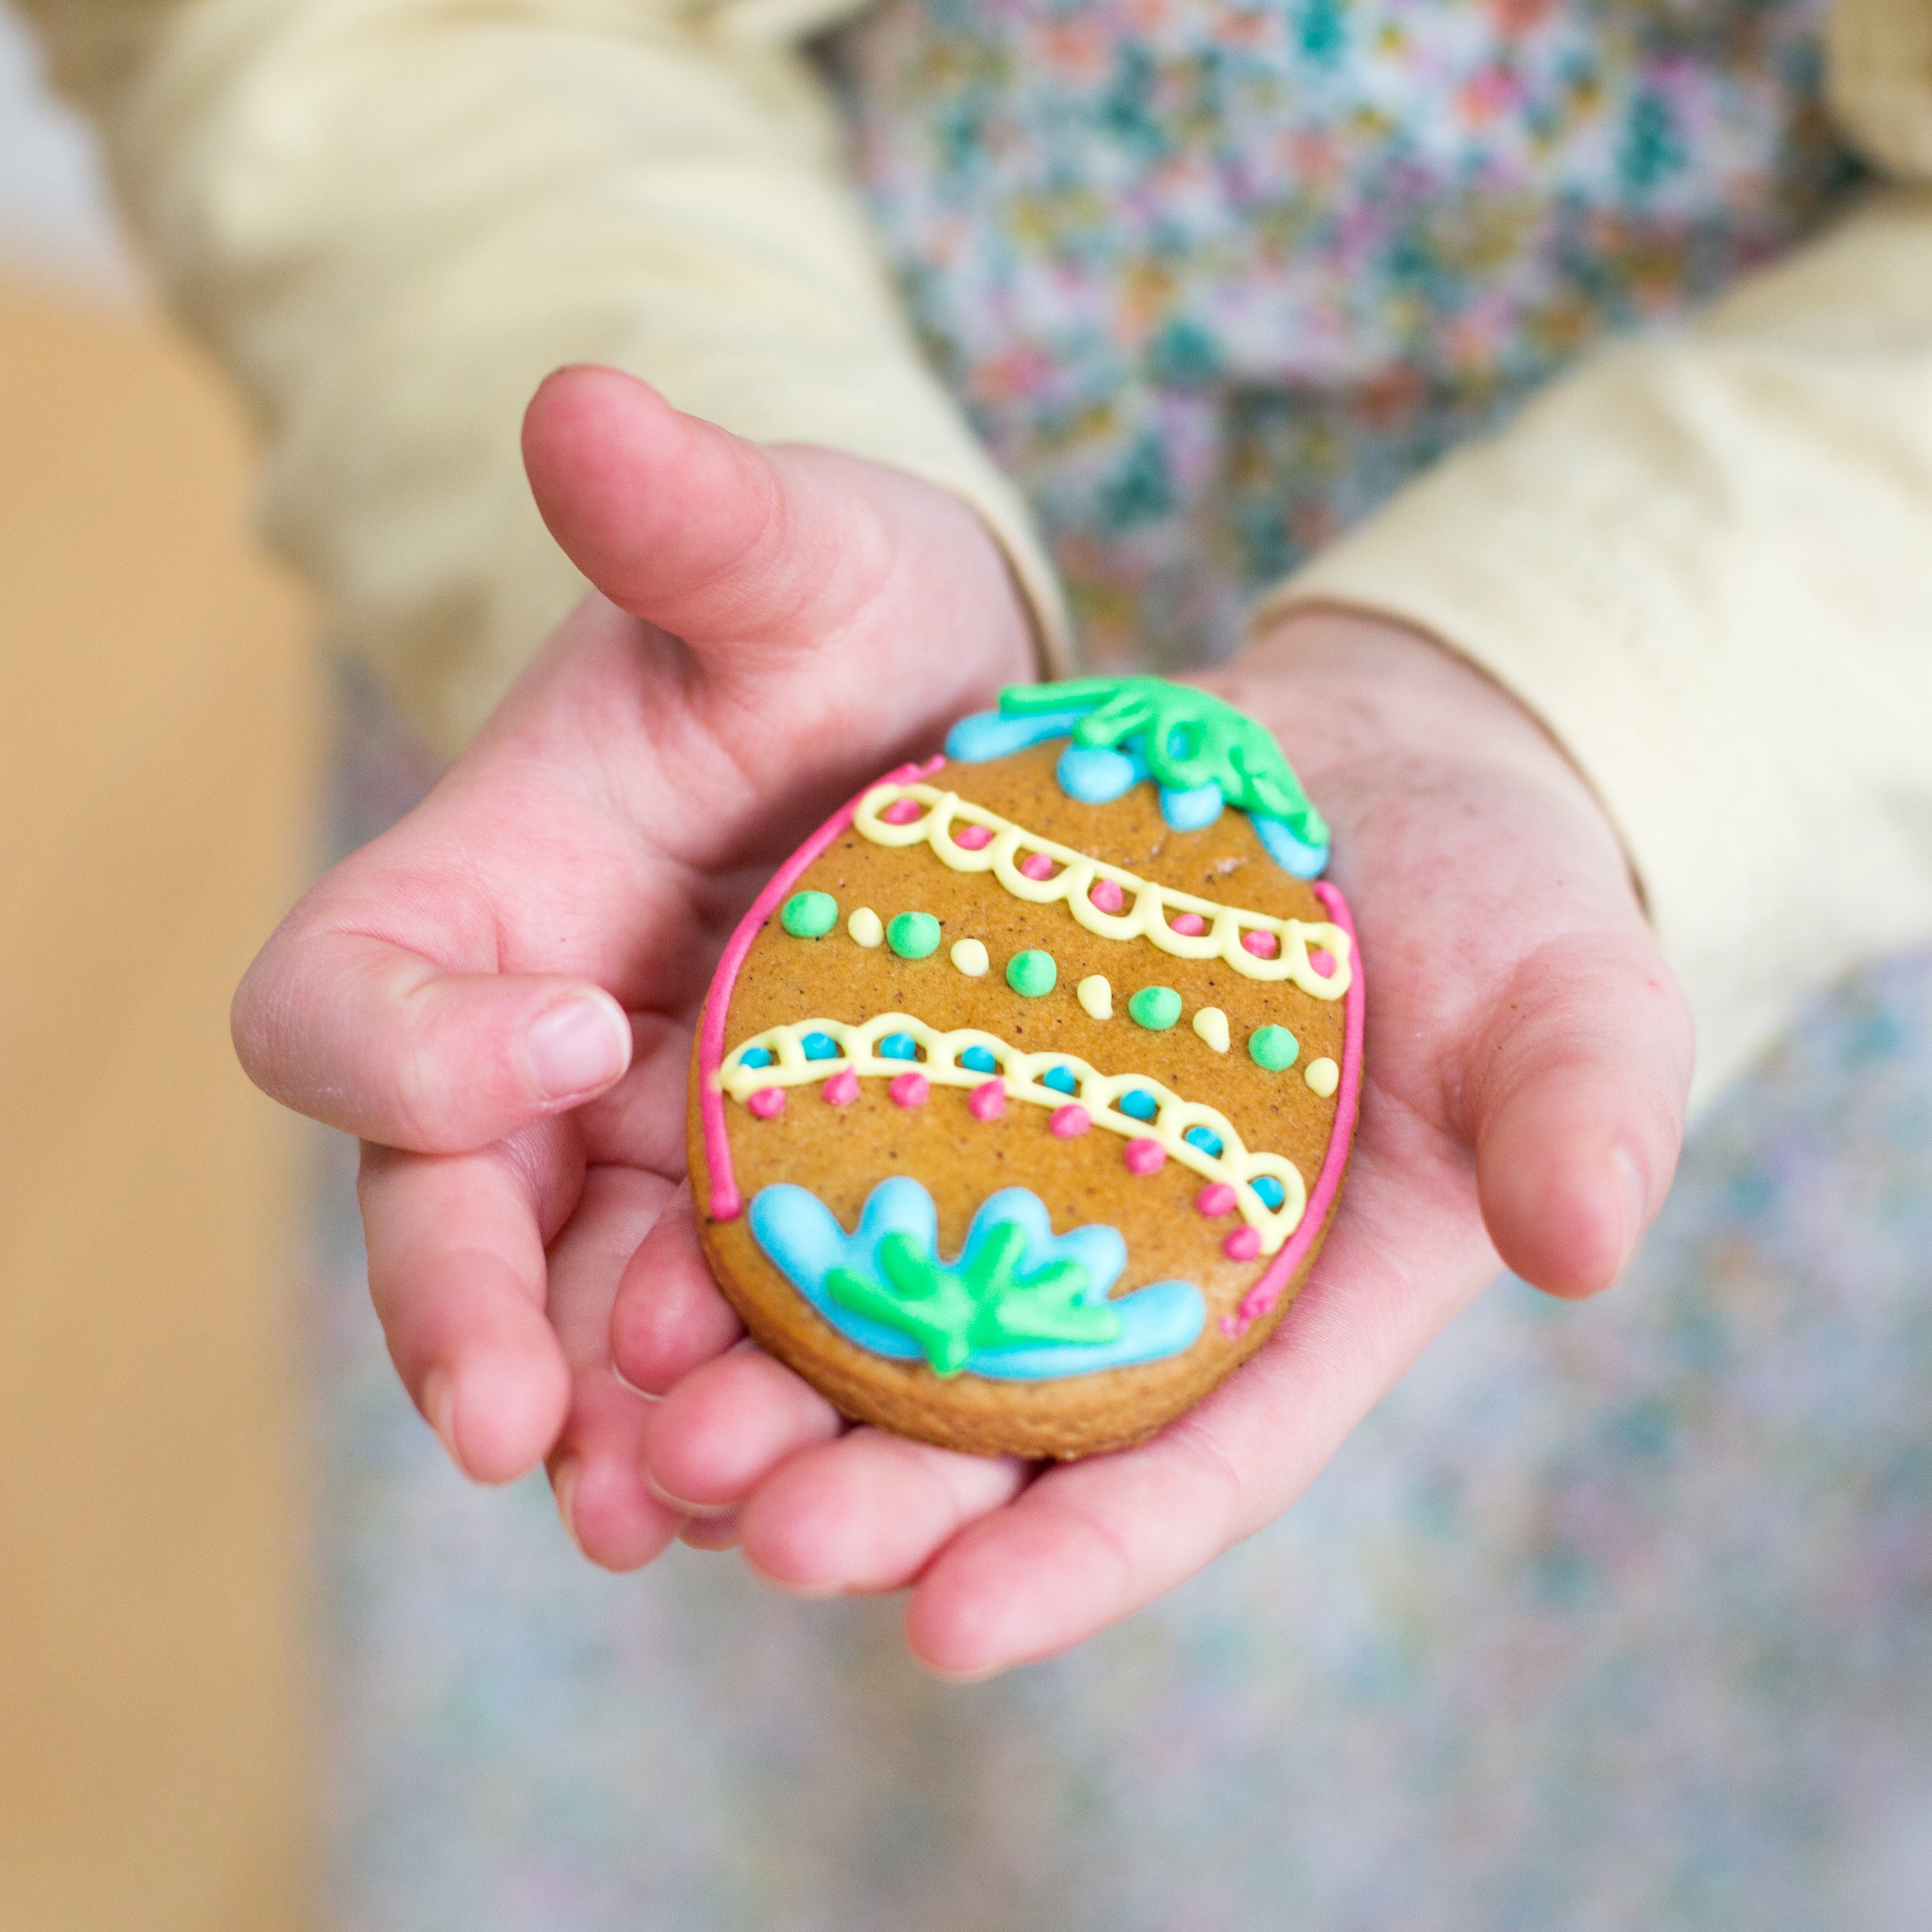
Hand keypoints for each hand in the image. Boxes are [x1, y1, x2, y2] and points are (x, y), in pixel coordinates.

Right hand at [231, 365, 1035, 1562]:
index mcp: (487, 890)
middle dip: (473, 1317)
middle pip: (436, 1207)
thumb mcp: (791, 558)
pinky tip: (774, 1490)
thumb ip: (691, 519)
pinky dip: (719, 1412)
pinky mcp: (748, 1201)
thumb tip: (577, 396)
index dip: (412, 1051)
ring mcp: (632, 1143)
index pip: (348, 998)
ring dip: (602, 1415)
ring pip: (566, 1308)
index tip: (563, 1049)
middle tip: (539, 1437)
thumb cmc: (838, 617)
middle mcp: (523, 1042)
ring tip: (673, 1510)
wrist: (935, 714)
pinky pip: (702, 1336)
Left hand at [621, 610, 1693, 1670]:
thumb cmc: (1505, 912)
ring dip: (767, 1378)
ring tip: (652, 1414)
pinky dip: (747, 1213)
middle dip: (877, 1492)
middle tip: (749, 1521)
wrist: (1377, 780)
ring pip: (885, 1316)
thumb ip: (1582, 1111)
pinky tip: (647, 1241)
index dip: (1076, 1558)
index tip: (945, 1627)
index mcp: (1291, 1317)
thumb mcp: (1573, 1000)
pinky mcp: (950, 1069)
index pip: (1188, 1470)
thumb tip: (1586, 1236)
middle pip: (999, 1427)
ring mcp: (1032, 1176)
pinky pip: (835, 1158)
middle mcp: (1139, 1280)